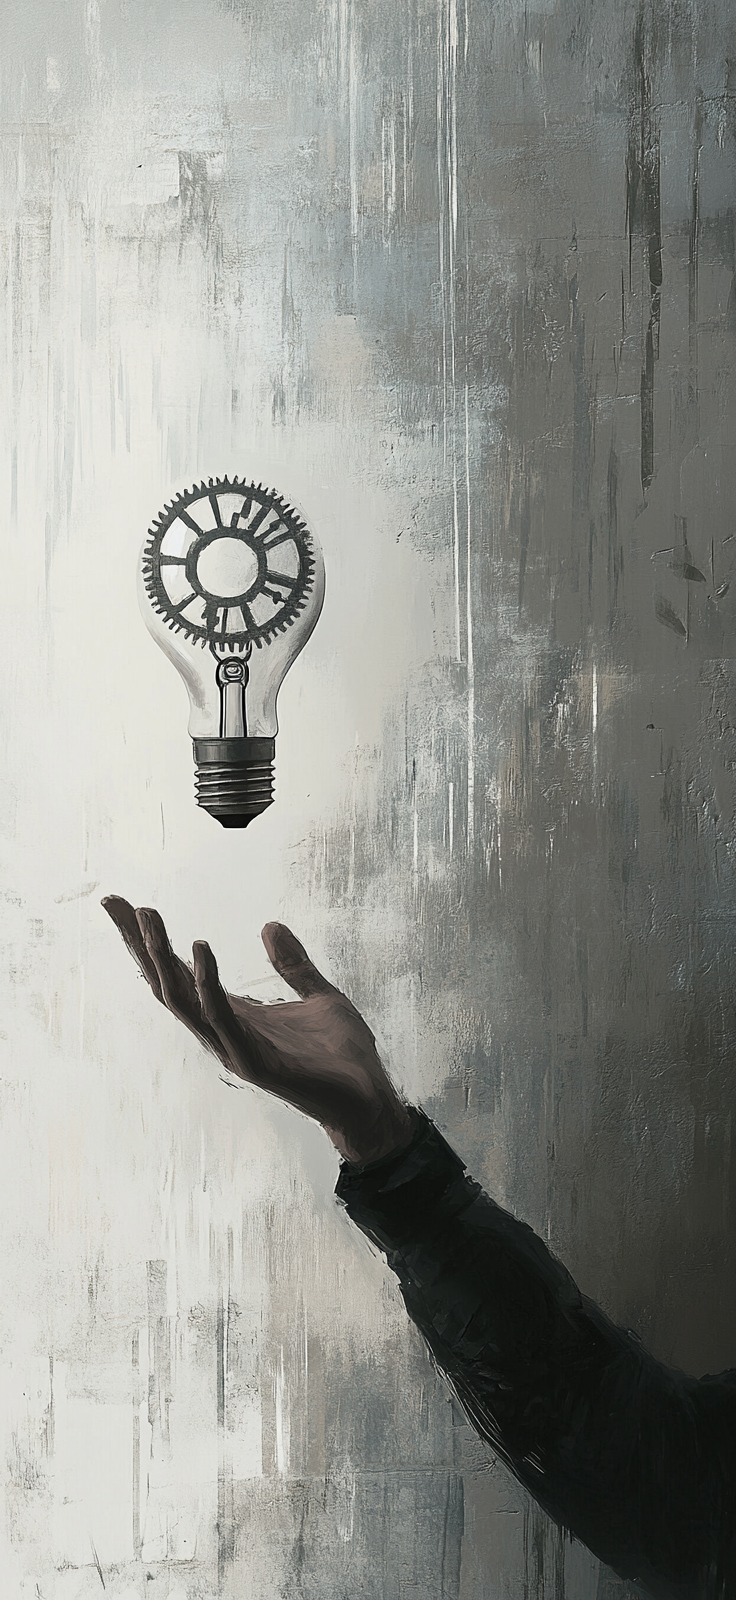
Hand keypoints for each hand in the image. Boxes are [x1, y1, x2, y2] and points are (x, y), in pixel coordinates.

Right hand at [101, 897, 414, 1164]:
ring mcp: (234, 1048)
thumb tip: (270, 925)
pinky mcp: (254, 1062)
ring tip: (148, 917)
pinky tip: (202, 949)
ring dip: (162, 957)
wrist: (369, 1098)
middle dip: (140, 944)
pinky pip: (222, 1019)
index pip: (180, 974)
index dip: (150, 943)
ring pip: (183, 1001)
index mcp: (234, 1014)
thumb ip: (292, 964)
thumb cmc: (342, 1055)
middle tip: (116, 903)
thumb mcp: (318, 995)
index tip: (121, 906)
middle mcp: (224, 1031)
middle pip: (167, 984)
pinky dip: (207, 984)